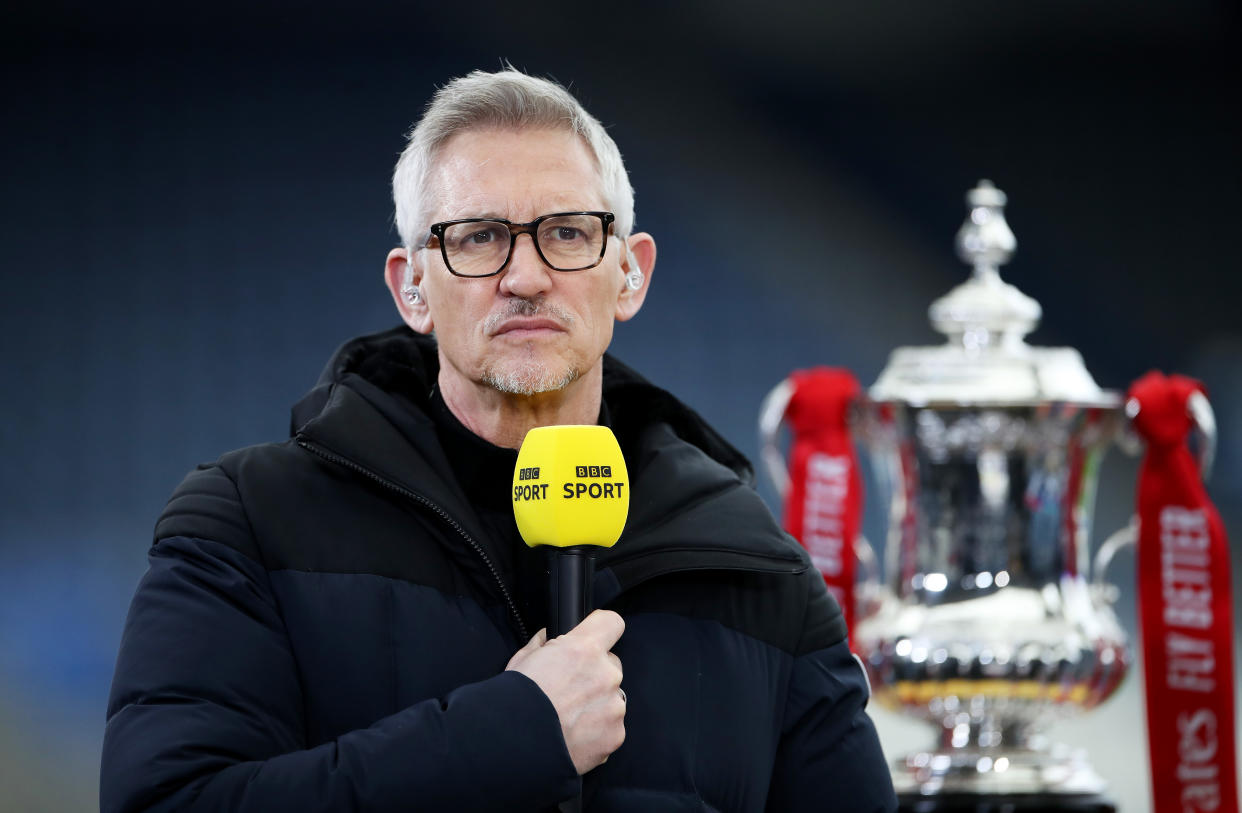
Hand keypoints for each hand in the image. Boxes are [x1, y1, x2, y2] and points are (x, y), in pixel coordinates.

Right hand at [506, 609, 625, 773]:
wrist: (514, 747)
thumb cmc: (514, 703)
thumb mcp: (522, 660)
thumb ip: (543, 644)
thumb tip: (549, 638)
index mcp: (583, 650)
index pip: (611, 623)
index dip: (602, 630)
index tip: (596, 637)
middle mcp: (605, 675)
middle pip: (611, 664)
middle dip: (595, 673)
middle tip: (570, 689)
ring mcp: (613, 707)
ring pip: (612, 698)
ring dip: (596, 704)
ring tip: (567, 718)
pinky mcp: (615, 735)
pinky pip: (611, 726)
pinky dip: (597, 731)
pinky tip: (573, 735)